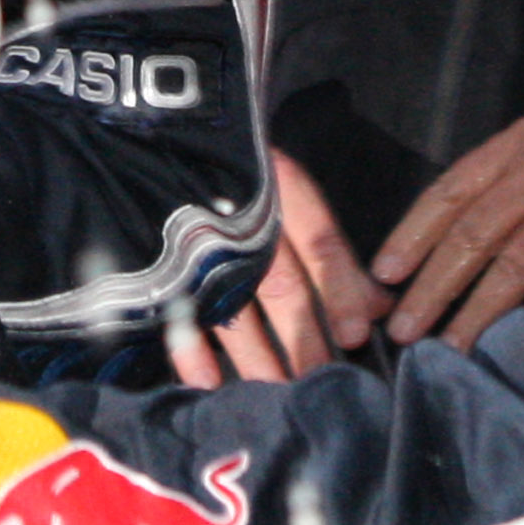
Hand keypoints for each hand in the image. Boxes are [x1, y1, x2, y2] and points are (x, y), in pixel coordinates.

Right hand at [171, 148, 384, 386]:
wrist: (144, 126)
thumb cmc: (223, 158)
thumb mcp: (277, 180)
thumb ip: (325, 243)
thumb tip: (379, 305)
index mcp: (274, 185)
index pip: (320, 243)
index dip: (342, 291)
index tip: (356, 336)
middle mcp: (239, 216)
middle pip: (282, 287)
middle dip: (306, 341)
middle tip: (324, 387)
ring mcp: (195, 242)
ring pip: (236, 309)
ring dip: (259, 361)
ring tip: (277, 397)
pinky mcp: (157, 260)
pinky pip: (176, 310)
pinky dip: (191, 350)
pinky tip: (208, 383)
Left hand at [375, 108, 523, 348]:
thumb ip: (520, 180)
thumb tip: (468, 244)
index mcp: (519, 144)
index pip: (449, 190)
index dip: (413, 232)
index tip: (385, 272)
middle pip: (468, 232)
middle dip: (432, 284)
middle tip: (401, 328)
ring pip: (506, 263)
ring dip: (469, 310)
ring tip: (444, 348)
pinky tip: (504, 343)